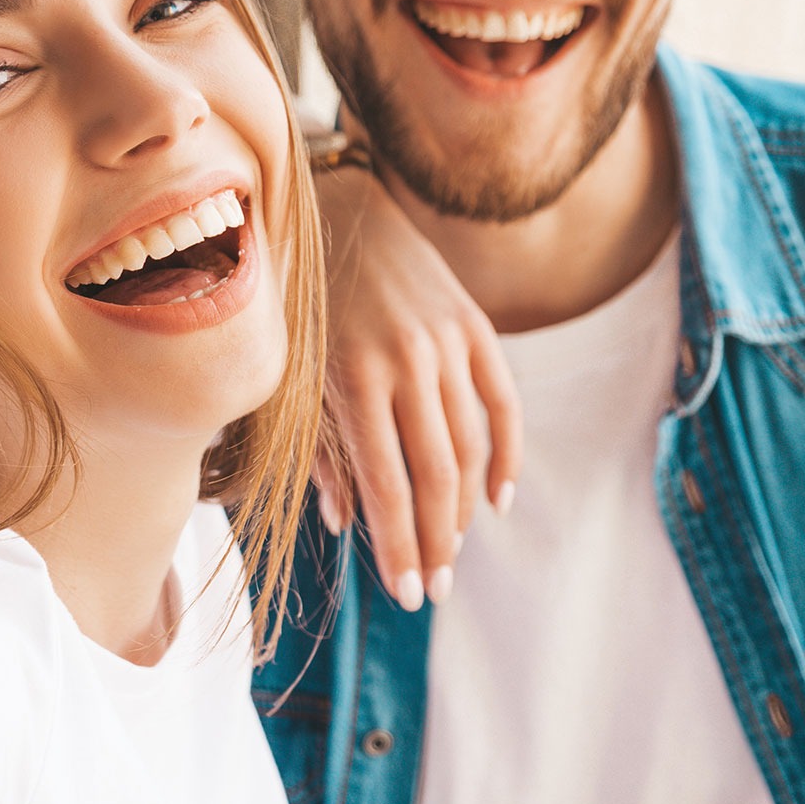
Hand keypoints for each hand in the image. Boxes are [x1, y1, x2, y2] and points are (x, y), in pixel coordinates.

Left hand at [314, 165, 521, 609]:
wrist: (342, 210)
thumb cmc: (304, 303)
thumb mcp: (296, 376)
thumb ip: (322, 450)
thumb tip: (346, 523)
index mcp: (354, 378)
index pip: (388, 486)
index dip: (400, 547)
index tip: (409, 593)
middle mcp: (408, 363)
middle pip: (436, 476)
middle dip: (437, 542)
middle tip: (438, 588)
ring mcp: (448, 342)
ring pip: (472, 447)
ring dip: (465, 507)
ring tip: (454, 546)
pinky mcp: (474, 325)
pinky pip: (504, 403)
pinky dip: (508, 455)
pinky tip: (500, 498)